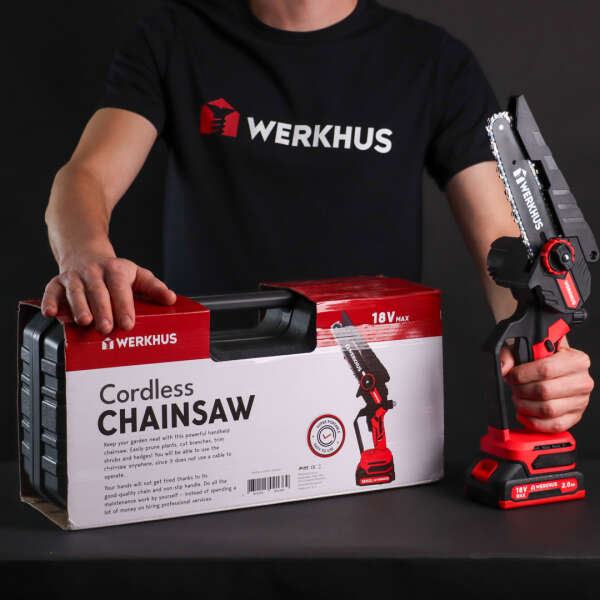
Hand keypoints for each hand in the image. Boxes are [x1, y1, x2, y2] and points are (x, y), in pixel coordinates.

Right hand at [41, 253, 176, 333]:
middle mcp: (93, 272)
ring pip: (75, 291)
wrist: (85, 253)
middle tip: (107, 328)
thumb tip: (171, 299)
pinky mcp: (57, 282)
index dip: (124, 305)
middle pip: (98, 291)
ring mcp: (74, 277)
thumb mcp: (136, 275)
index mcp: (115, 270)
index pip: (120, 287)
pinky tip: (52, 313)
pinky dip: (50, 301)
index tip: (129, 323)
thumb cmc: (114, 272)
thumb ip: (154, 288)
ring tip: (84, 323)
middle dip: (102, 310)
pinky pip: (51, 291)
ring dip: (79, 307)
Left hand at [501, 339, 593, 432]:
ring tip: (519, 398)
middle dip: (521, 391)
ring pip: (547, 410)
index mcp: (576, 359)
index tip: (512, 376)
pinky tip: (524, 412)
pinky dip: (533, 421)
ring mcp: (580, 401)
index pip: (545, 369)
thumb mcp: (524, 346)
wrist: (552, 368)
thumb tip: (504, 368)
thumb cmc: (540, 358)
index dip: (522, 375)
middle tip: (514, 387)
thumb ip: (510, 354)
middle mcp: (582, 381)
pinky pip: (553, 425)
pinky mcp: (574, 417)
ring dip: (525, 406)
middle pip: (544, 391)